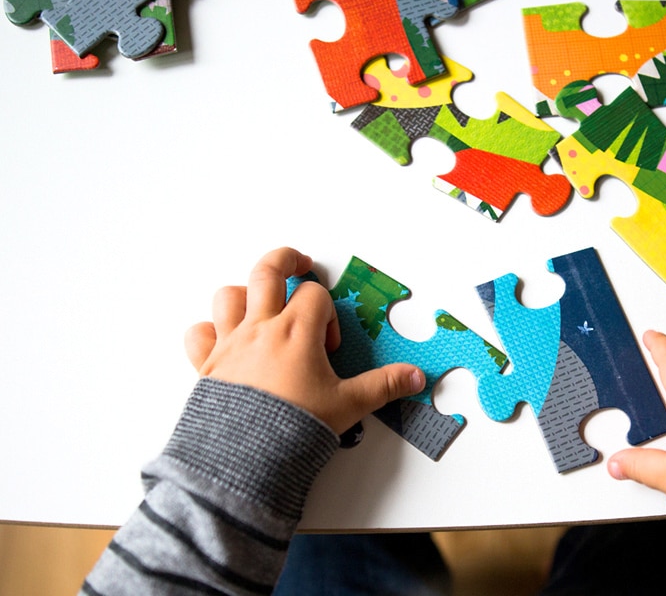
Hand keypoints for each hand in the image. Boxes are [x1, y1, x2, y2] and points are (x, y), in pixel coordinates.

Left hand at [183, 247, 424, 433]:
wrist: (246, 457)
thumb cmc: (294, 428)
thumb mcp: (348, 405)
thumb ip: (383, 386)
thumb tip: (415, 377)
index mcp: (297, 331)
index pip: (316, 295)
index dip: (329, 315)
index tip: (330, 345)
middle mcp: (261, 329)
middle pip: (267, 271)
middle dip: (285, 261)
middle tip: (299, 263)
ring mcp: (230, 344)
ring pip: (229, 296)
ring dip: (244, 294)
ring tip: (260, 305)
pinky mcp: (208, 366)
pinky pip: (198, 334)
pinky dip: (208, 331)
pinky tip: (223, 340)